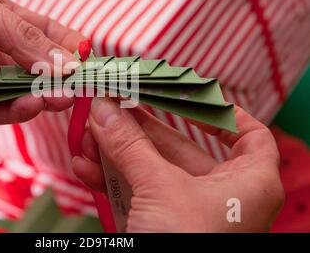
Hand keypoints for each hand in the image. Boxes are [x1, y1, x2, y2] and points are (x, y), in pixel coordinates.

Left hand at [0, 0, 81, 127]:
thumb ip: (19, 32)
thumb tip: (60, 58)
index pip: (38, 30)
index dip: (63, 42)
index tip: (86, 53)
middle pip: (32, 65)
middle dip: (58, 73)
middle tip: (80, 82)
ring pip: (17, 91)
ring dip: (41, 94)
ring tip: (61, 96)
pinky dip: (14, 111)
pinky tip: (31, 105)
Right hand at [72, 99, 283, 231]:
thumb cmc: (187, 246)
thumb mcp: (160, 189)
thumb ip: (131, 145)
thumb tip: (104, 108)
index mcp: (246, 183)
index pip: (249, 135)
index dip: (223, 112)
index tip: (188, 95)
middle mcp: (219, 194)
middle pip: (178, 145)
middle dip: (136, 128)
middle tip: (108, 107)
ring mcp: (185, 211)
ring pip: (148, 169)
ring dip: (114, 151)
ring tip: (87, 134)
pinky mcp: (157, 225)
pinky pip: (134, 192)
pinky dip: (108, 178)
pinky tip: (83, 163)